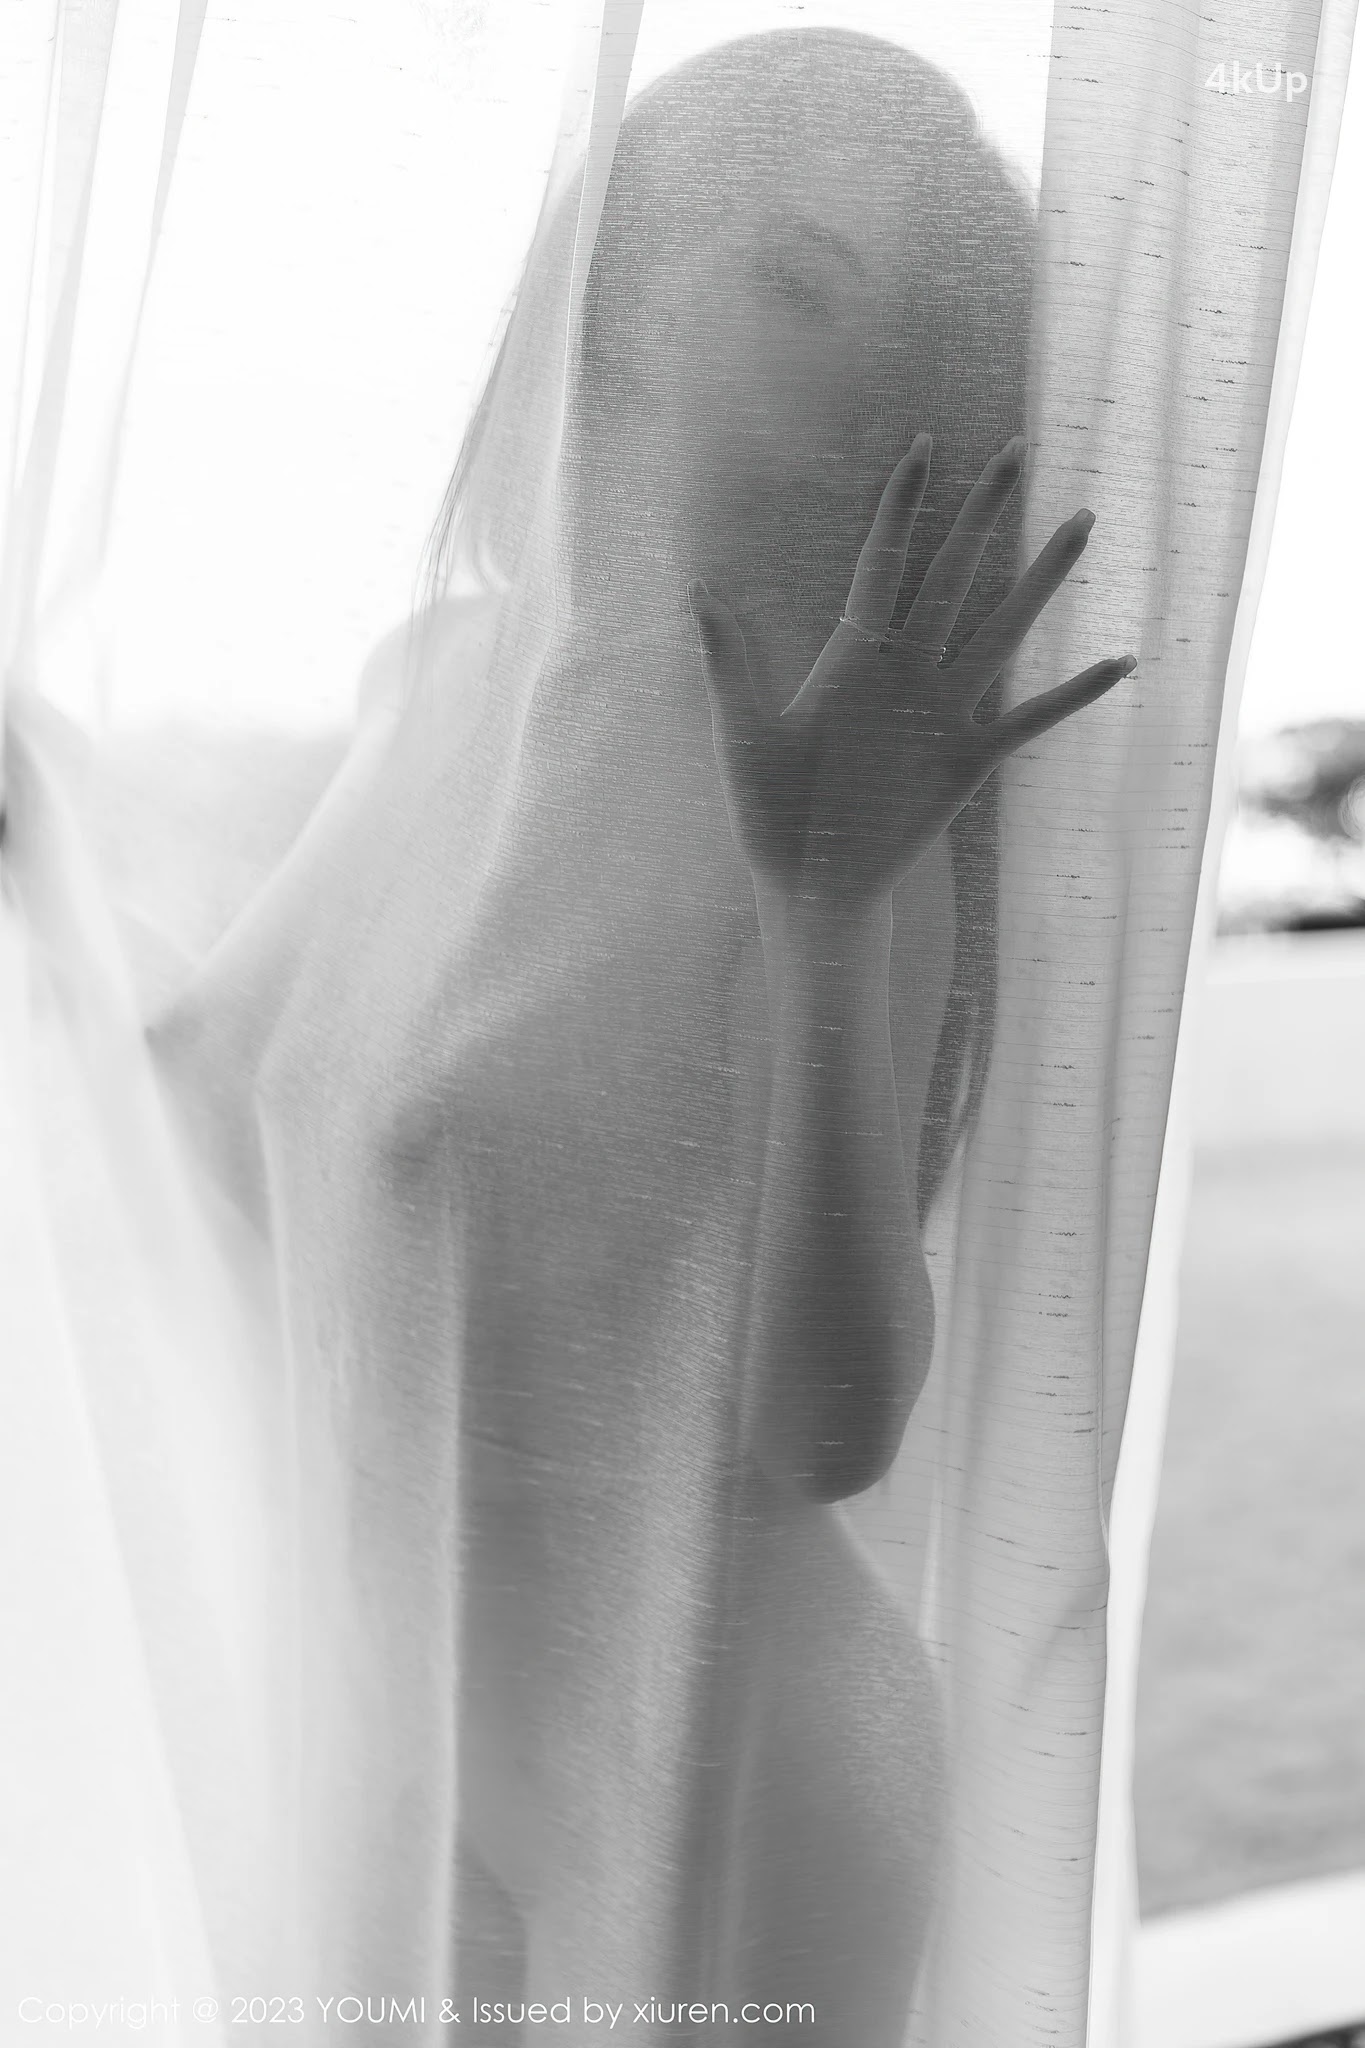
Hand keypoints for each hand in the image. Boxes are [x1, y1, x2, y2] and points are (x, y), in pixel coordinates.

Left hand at [689, 433, 1135, 905]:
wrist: (810, 882)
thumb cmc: (770, 811)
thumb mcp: (744, 732)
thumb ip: (731, 660)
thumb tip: (697, 586)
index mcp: (853, 653)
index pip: (884, 561)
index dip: (902, 505)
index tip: (922, 445)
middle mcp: (906, 668)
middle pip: (953, 574)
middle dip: (986, 514)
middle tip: (1019, 451)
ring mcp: (943, 710)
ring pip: (1003, 628)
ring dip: (1042, 579)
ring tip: (1082, 524)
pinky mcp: (969, 758)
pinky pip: (1032, 718)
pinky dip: (1076, 693)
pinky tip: (1122, 660)